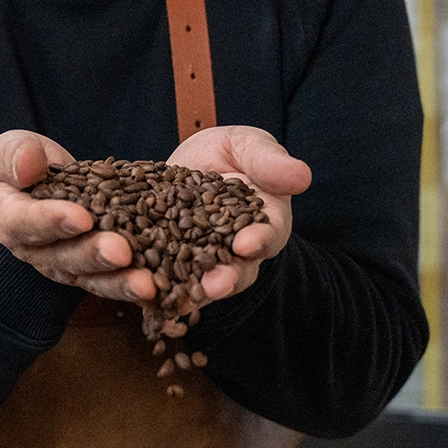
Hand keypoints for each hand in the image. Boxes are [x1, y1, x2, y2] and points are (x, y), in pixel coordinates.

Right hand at [0, 130, 157, 302]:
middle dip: (94, 255)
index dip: (52, 222)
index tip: (81, 217)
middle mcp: (38, 252)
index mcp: (11, 220)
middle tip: (120, 251)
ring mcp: (68, 266)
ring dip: (120, 281)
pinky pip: (116, 282)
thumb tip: (26, 165)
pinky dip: (138, 287)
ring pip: (93, 278)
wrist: (43, 179)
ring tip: (145, 282)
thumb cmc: (26, 161)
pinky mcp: (96, 272)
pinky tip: (160, 287)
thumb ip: (15, 154)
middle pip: (64, 258)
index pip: (27, 223)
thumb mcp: (14, 148)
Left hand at [166, 126, 310, 302]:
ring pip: (202, 281)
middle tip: (215, 284)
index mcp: (266, 221)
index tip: (246, 244)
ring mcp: (206, 258)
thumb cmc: (234, 152)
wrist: (198, 160)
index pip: (268, 234)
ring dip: (192, 293)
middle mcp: (238, 249)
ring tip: (179, 301)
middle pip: (237, 269)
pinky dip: (159, 287)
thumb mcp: (250, 146)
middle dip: (226, 278)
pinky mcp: (173, 258)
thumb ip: (269, 161)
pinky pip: (168, 276)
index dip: (259, 240)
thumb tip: (302, 175)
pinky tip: (146, 295)